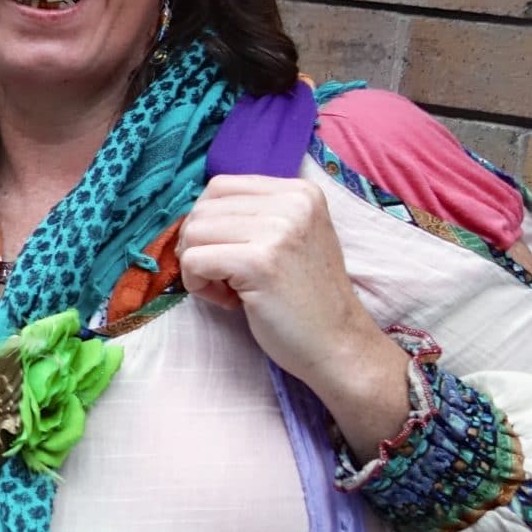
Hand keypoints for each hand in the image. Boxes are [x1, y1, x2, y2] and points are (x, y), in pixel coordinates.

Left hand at [177, 174, 409, 443]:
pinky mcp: (260, 262)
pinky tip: (229, 302)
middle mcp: (292, 202)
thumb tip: (193, 213)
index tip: (231, 255)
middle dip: (199, 247)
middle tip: (228, 279)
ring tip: (231, 290)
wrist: (338, 344)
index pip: (219, 187)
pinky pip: (193, 261)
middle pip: (202, 210)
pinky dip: (198, 285)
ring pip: (192, 233)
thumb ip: (252, 216)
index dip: (209, 224)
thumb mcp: (289, 239)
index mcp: (299, 191)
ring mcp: (278, 231)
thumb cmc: (304, 298)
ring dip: (198, 267)